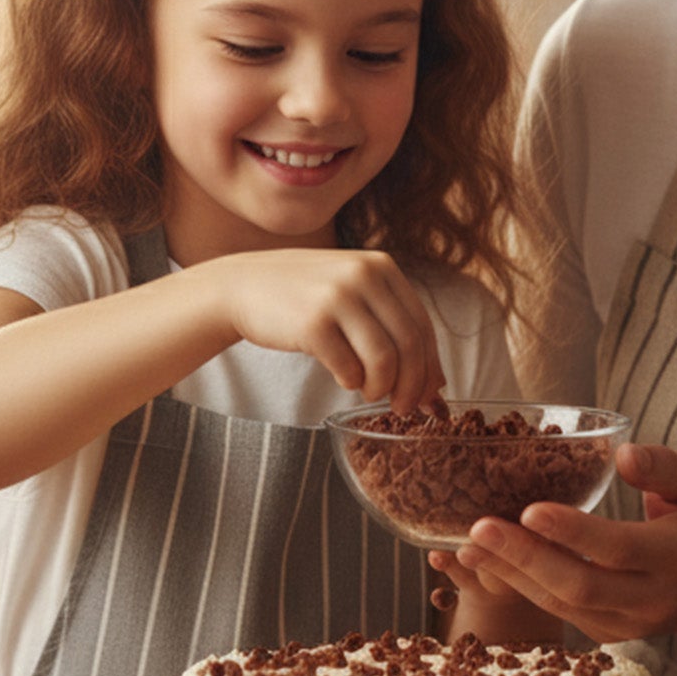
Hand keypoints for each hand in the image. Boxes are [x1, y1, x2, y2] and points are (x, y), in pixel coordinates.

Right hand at [214, 249, 445, 412]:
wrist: (241, 286)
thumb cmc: (303, 297)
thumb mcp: (352, 290)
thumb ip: (390, 322)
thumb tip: (435, 384)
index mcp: (382, 267)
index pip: (422, 325)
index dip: (430, 366)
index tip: (430, 395)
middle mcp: (364, 276)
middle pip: (409, 345)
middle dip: (412, 386)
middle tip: (404, 409)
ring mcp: (338, 297)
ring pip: (384, 360)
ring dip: (380, 388)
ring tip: (369, 393)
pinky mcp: (313, 323)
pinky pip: (349, 368)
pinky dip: (351, 382)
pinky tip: (343, 378)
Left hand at [448, 443, 676, 645]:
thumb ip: (668, 467)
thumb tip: (622, 455)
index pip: (620, 549)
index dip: (574, 532)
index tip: (530, 510)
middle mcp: (650, 599)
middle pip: (580, 585)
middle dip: (525, 557)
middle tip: (479, 527)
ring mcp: (625, 625)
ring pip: (559, 605)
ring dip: (510, 574)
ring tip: (467, 543)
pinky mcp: (605, 633)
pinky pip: (556, 612)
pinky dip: (519, 586)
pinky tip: (487, 560)